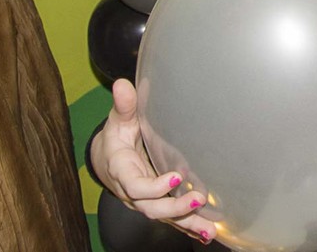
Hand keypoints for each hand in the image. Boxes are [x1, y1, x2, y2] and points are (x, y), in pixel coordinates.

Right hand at [88, 78, 216, 244]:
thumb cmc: (117, 135)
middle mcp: (132, 191)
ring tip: (209, 230)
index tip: (176, 177)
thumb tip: (122, 84)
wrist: (107, 157)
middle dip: (175, 208)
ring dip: (187, 223)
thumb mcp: (117, 120)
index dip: (154, 186)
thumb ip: (123, 106)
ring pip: (164, 218)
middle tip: (199, 199)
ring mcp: (145, 201)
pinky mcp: (156, 204)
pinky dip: (188, 227)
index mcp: (122, 170)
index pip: (136, 185)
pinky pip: (171, 220)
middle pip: (151, 208)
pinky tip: (207, 233)